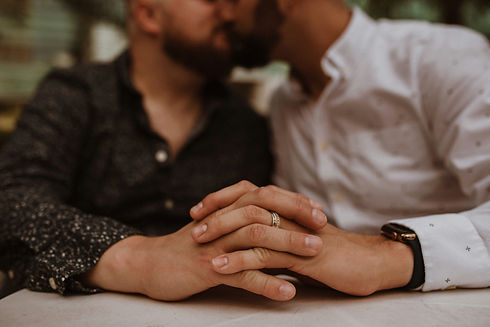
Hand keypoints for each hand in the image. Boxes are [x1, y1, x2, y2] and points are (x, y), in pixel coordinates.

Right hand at [80, 216, 322, 300]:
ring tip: (316, 252)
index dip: (292, 201)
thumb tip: (270, 223)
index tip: (318, 210)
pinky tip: (288, 292)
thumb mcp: (213, 229)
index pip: (263, 196)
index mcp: (225, 211)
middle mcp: (221, 222)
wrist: (148, 263)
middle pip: (263, 209)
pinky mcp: (207, 268)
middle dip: (296, 214)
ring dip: (288, 243)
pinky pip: (241, 275)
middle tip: (324, 225)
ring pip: (256, 238)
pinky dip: (267, 283)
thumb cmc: (186, 248)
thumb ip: (237, 222)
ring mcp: (215, 244)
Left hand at [189, 181, 413, 295]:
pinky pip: (264, 255)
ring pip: (251, 226)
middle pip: (246, 204)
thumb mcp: (302, 240)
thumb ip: (279, 236)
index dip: (221, 199)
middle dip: (216, 213)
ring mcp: (295, 234)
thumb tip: (253, 239)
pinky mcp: (302, 255)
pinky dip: (239, 260)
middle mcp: (290, 215)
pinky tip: (220, 267)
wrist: (371, 263)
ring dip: (222, 234)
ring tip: (198, 244)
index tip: (199, 208)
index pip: (248, 194)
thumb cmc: (336, 253)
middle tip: (192, 224)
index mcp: (288, 210)